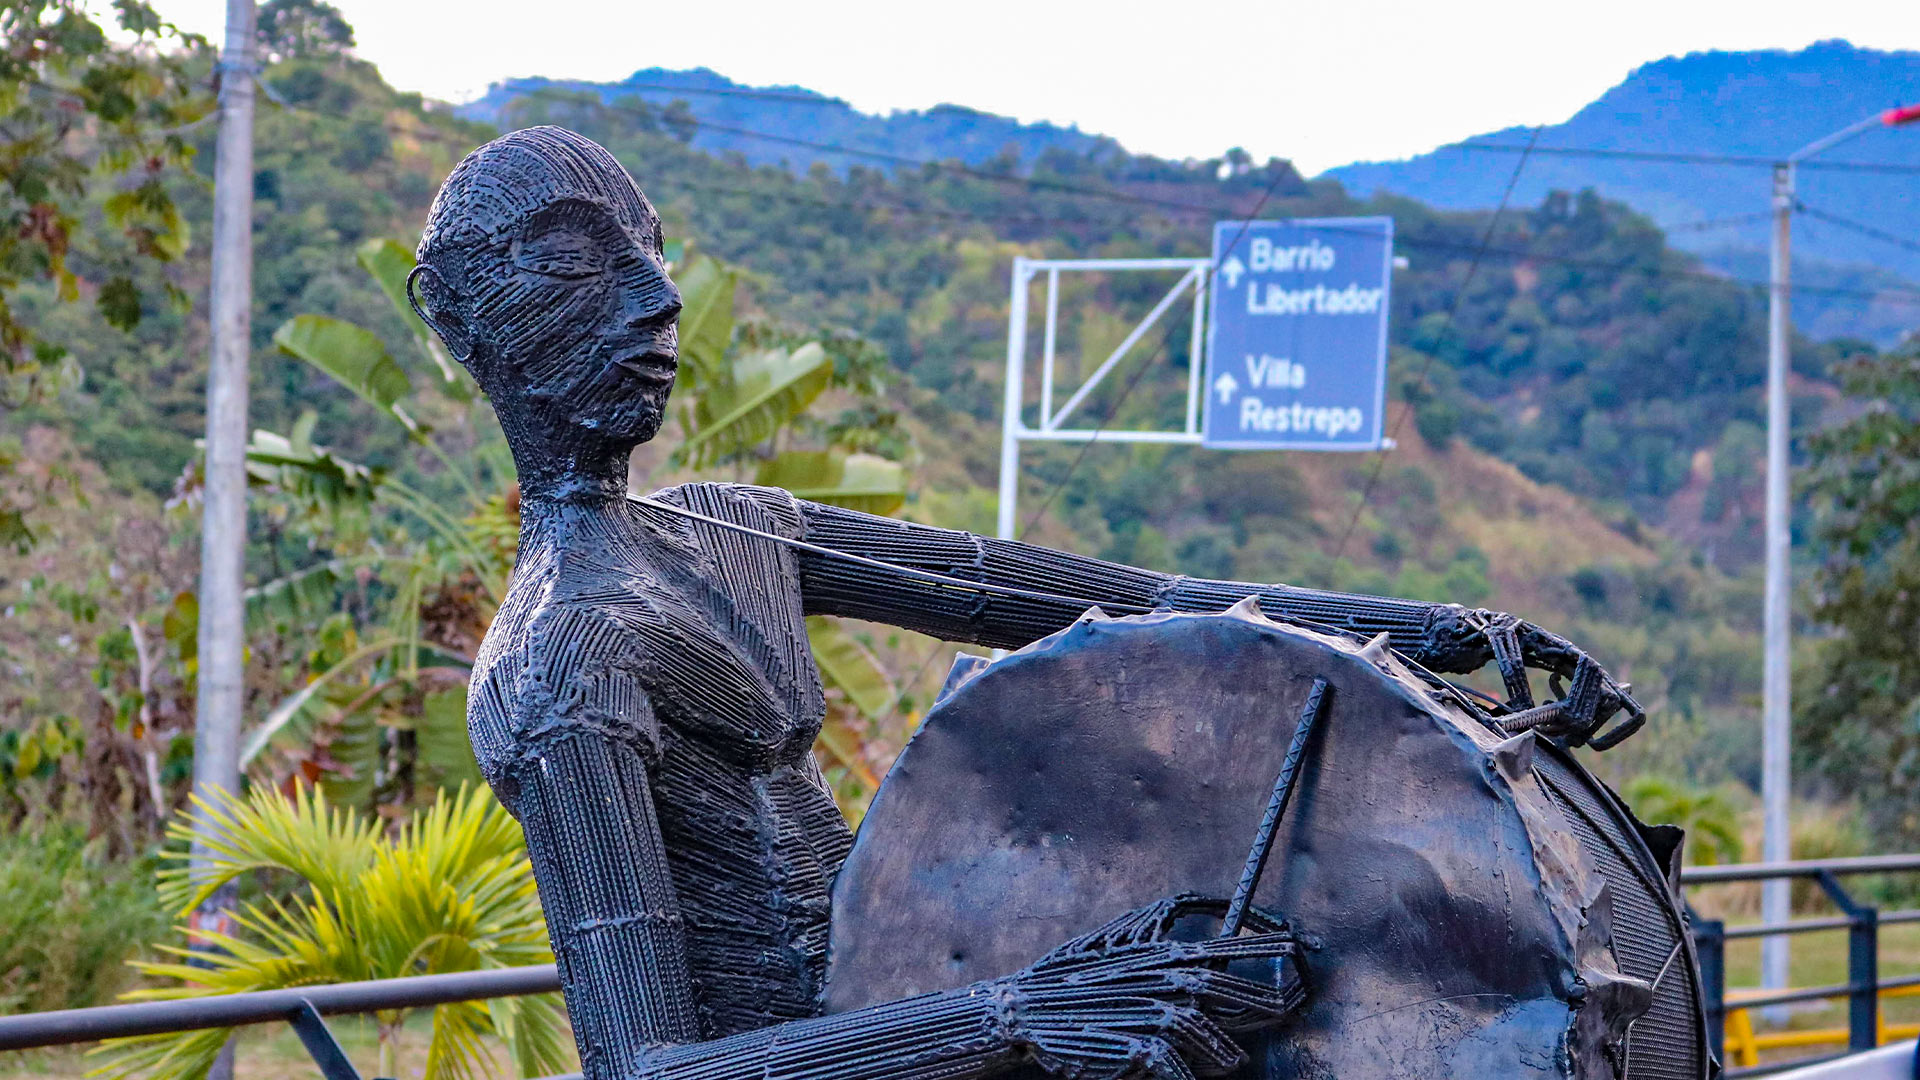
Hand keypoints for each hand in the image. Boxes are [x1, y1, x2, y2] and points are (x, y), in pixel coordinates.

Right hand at [988, 895, 1307, 1079]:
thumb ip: (1163, 961)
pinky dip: (1185, 1076)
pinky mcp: (1130, 1042)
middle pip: (1224, 986)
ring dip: (1224, 1048)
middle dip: (1263, 998)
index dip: (1265, 945)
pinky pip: (1171, 1063)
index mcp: (1156, 953)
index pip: (1222, 945)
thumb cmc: (1073, 984)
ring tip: (1235, 1062)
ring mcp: (1144, 1009)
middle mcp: (1156, 976)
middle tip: (1292, 1004)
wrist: (1025, 1008)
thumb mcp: (1120, 956)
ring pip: (1203, 1028)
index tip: (1300, 946)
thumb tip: (1205, 971)